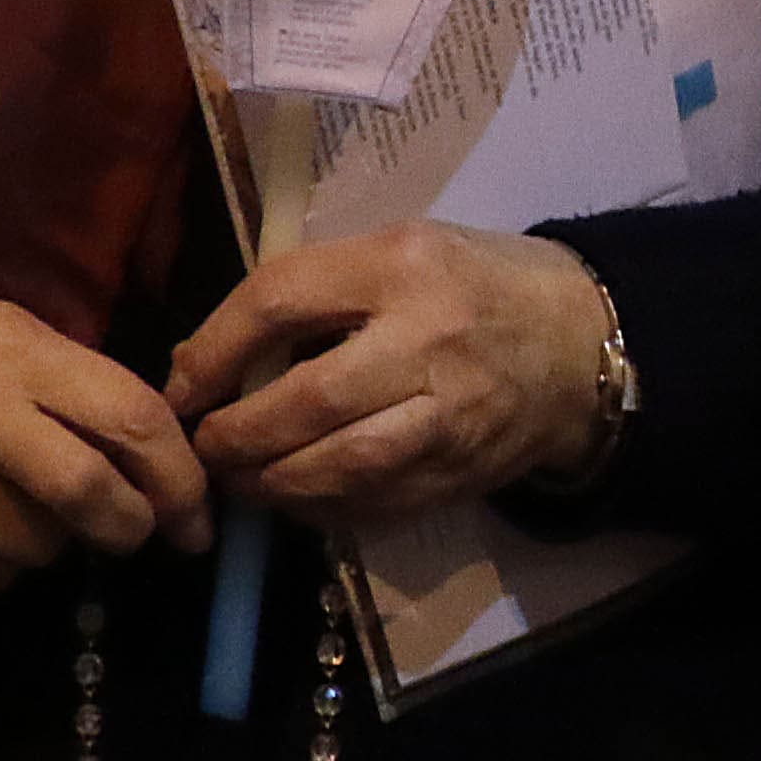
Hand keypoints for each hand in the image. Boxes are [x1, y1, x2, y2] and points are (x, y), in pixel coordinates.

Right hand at [0, 303, 210, 594]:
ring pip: (43, 544)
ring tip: (24, 506)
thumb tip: (164, 448)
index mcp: (11, 352)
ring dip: (57, 541)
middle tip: (140, 533)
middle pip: (93, 494)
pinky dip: (2, 563)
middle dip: (134, 525)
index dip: (179, 473)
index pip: (131, 418)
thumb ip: (77, 382)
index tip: (196, 507)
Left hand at [165, 222, 616, 522]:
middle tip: (202, 445)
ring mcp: (451, 417)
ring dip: (268, 481)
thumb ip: (315, 290)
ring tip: (239, 478)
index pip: (281, 303)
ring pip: (339, 466)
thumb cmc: (472, 286)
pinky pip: (372, 505)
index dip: (211, 352)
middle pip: (306, 399)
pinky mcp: (461, 474)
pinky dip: (316, 508)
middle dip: (235, 435)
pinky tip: (294, 495)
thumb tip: (204, 359)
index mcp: (404, 266)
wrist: (579, 346)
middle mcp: (431, 341)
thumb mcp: (400, 252)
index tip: (181, 386)